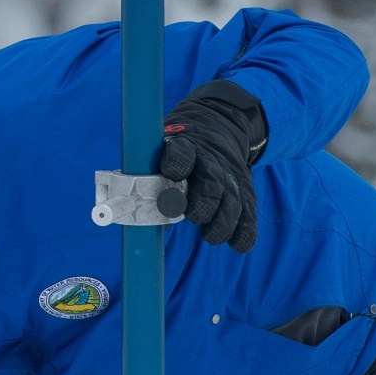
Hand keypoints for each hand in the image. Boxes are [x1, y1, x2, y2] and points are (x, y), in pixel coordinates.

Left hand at [158, 80, 268, 252]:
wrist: (217, 129)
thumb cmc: (176, 155)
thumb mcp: (161, 154)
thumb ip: (148, 181)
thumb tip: (127, 215)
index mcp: (183, 148)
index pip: (181, 152)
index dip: (177, 163)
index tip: (171, 174)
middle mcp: (210, 163)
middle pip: (211, 182)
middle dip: (204, 202)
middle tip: (195, 216)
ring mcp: (229, 178)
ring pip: (232, 201)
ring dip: (222, 222)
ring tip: (209, 236)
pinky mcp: (244, 194)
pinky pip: (249, 216)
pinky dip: (244, 232)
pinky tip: (236, 245)